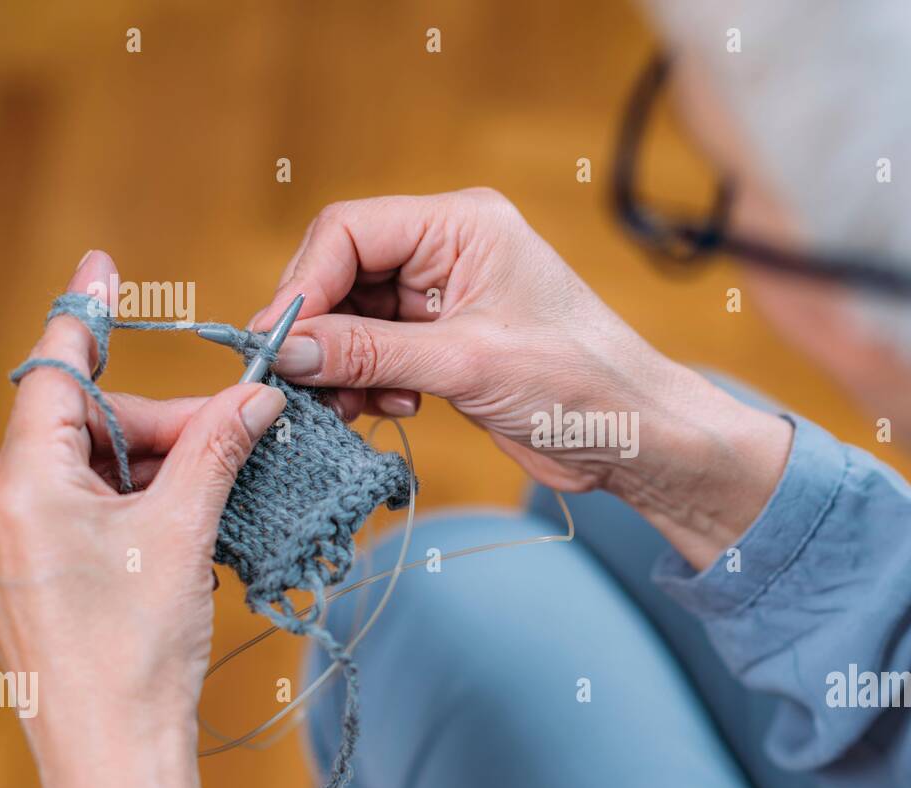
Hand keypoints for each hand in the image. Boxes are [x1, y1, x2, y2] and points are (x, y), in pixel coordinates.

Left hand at [0, 250, 286, 787]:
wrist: (113, 753)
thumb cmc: (136, 649)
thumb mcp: (184, 532)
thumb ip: (216, 449)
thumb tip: (257, 396)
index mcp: (22, 488)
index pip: (54, 374)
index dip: (84, 316)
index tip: (102, 265)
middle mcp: (1, 511)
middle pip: (87, 429)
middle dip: (164, 426)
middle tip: (238, 430)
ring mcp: (12, 549)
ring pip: (90, 473)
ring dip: (158, 469)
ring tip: (223, 489)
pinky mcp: (32, 578)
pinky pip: (85, 513)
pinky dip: (139, 504)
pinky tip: (189, 522)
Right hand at [251, 189, 792, 567]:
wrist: (636, 437)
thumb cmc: (580, 384)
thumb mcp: (468, 364)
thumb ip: (373, 352)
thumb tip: (287, 348)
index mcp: (462, 226)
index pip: (351, 231)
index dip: (305, 284)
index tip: (274, 340)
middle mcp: (449, 252)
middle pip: (345, 277)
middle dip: (321, 333)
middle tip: (302, 386)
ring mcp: (447, 300)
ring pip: (357, 322)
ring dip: (342, 367)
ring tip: (352, 407)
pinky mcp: (447, 346)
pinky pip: (379, 355)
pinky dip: (369, 382)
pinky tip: (390, 409)